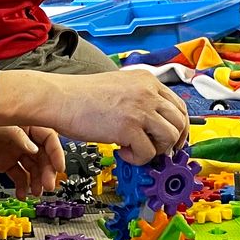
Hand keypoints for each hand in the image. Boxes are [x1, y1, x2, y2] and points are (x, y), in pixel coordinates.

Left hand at [0, 127, 63, 197]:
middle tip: (48, 185)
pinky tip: (22, 194)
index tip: (59, 167)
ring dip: (37, 181)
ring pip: (32, 168)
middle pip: (42, 156)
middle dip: (47, 171)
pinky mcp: (3, 163)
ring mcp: (13, 151)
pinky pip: (18, 175)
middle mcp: (22, 138)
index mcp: (25, 123)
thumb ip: (18, 137)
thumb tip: (34, 150)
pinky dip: (22, 186)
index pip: (48, 138)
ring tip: (36, 192)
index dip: (56, 152)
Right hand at [49, 69, 188, 163]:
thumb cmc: (81, 96)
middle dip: (173, 143)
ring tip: (134, 149)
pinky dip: (136, 159)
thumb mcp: (119, 87)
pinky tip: (120, 150)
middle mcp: (148, 92)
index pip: (179, 106)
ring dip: (155, 150)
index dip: (179, 128)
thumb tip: (154, 126)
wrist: (59, 99)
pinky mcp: (129, 128)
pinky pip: (148, 153)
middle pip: (180, 123)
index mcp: (146, 80)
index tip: (172, 141)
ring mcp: (140, 109)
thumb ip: (139, 100)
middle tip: (158, 152)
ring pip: (169, 139)